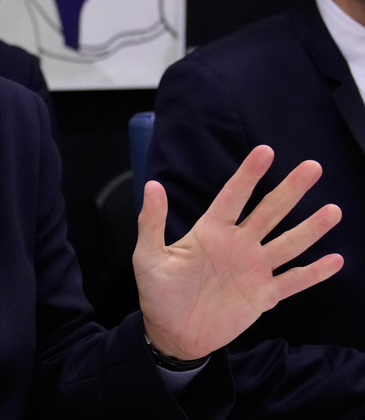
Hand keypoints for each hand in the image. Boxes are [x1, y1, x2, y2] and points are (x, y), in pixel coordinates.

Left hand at [133, 144, 342, 360]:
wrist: (171, 333)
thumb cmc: (157, 292)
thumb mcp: (148, 256)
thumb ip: (152, 222)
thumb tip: (152, 185)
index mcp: (210, 231)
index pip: (234, 196)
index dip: (249, 174)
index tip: (266, 151)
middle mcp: (238, 244)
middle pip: (269, 211)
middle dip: (290, 190)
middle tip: (313, 167)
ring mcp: (253, 269)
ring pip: (288, 243)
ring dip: (310, 228)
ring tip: (333, 210)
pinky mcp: (263, 295)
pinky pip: (293, 281)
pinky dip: (314, 273)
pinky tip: (336, 260)